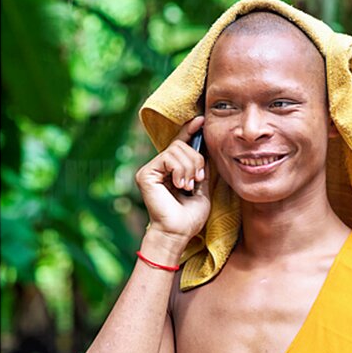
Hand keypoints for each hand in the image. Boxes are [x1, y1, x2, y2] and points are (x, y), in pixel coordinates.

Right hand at [135, 115, 210, 246]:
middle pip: (181, 145)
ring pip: (176, 150)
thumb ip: (202, 168)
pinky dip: (180, 170)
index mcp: (171, 170)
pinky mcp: (146, 174)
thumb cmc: (190, 217)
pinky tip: (180, 186)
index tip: (202, 120)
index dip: (190, 130)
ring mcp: (150, 170)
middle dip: (196, 161)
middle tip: (197, 180)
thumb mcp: (202, 187)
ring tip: (188, 186)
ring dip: (189, 168)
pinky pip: (168, 158)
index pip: (180, 144)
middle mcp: (159, 167)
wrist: (178, 232)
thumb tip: (206, 146)